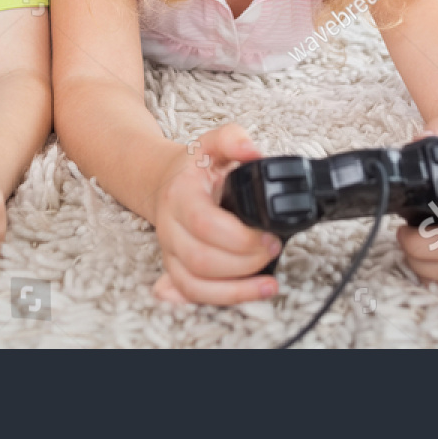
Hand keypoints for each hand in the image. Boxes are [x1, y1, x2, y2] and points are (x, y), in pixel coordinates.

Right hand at [151, 124, 282, 304]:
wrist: (165, 182)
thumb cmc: (195, 167)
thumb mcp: (212, 143)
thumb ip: (233, 139)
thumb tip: (252, 151)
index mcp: (179, 195)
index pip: (204, 224)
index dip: (239, 237)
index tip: (270, 235)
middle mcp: (170, 227)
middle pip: (201, 259)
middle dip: (243, 262)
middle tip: (273, 249)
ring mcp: (170, 251)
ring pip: (194, 284)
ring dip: (235, 289)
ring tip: (268, 283)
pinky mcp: (175, 269)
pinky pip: (191, 294)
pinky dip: (217, 299)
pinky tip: (245, 295)